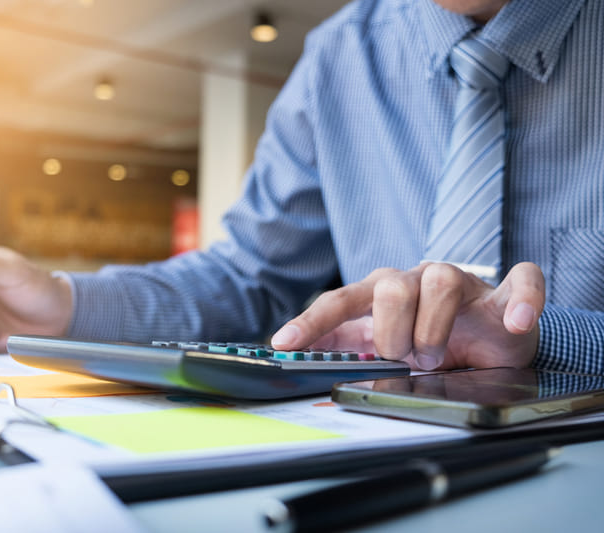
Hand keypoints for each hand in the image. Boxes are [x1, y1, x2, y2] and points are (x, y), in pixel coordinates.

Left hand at [271, 262, 544, 369]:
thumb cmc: (432, 343)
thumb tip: (308, 362)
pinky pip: (518, 279)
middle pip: (388, 288)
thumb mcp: (387, 350)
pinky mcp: (503, 290)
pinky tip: (513, 320)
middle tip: (406, 359)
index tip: (283, 343)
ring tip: (436, 357)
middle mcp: (414, 280)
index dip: (311, 322)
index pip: (339, 301)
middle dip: (393, 334)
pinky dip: (519, 301)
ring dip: (435, 331)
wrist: (489, 342)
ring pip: (439, 281)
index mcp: (380, 293)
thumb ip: (353, 350)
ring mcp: (459, 281)